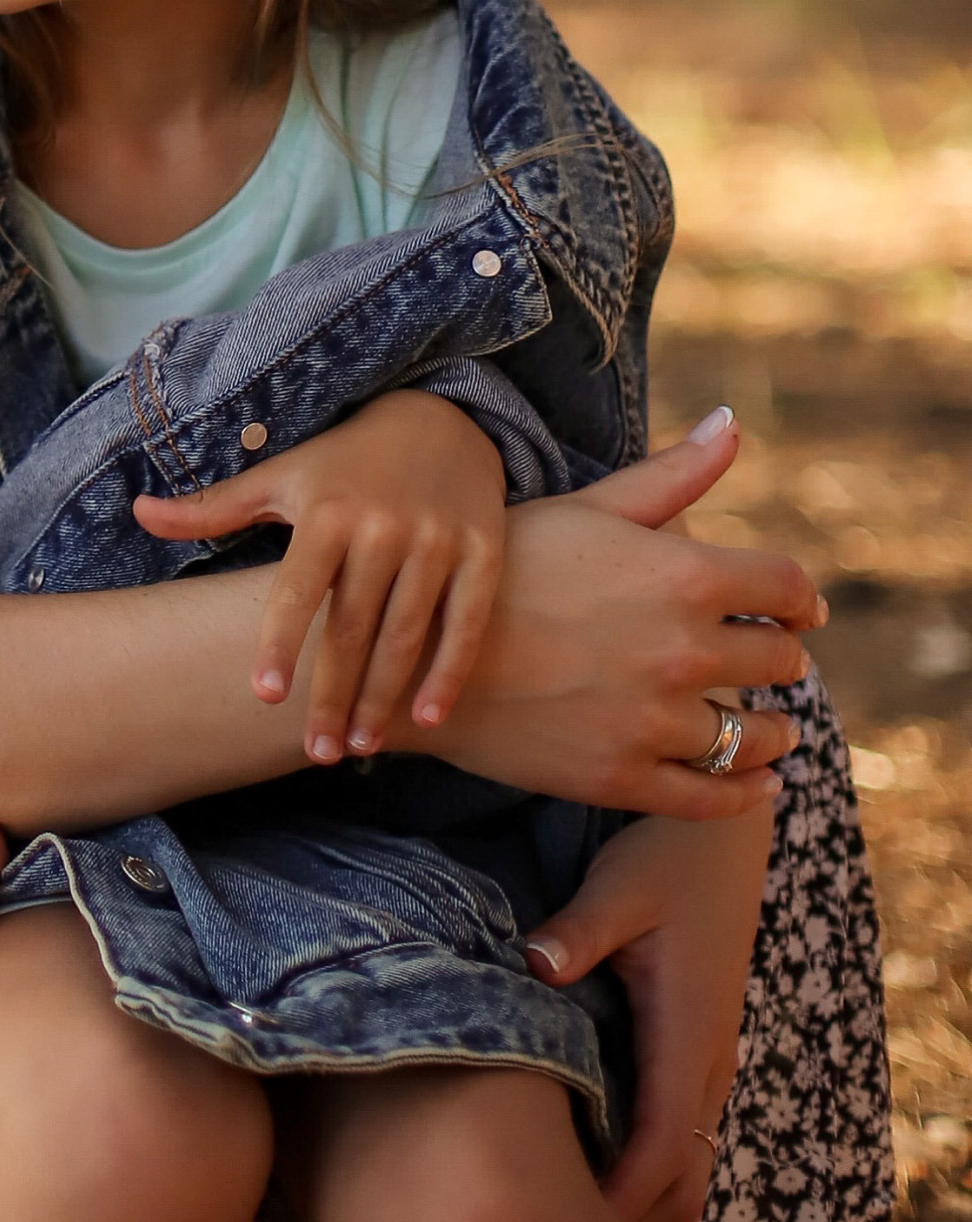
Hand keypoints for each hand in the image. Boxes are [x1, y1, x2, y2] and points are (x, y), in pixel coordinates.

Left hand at [134, 389, 506, 762]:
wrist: (439, 418)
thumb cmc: (344, 461)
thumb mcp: (281, 475)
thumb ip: (213, 507)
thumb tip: (139, 513)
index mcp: (326, 512)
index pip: (295, 590)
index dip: (278, 644)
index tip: (263, 697)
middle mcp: (382, 528)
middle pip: (352, 627)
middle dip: (332, 694)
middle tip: (315, 752)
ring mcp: (436, 541)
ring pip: (406, 635)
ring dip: (383, 697)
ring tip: (359, 746)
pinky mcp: (483, 552)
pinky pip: (467, 624)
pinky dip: (448, 674)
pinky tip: (426, 719)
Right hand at [445, 410, 822, 819]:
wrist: (421, 649)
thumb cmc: (506, 564)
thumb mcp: (589, 507)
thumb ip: (672, 475)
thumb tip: (732, 424)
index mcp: (684, 575)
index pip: (786, 588)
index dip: (800, 599)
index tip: (800, 610)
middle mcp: (683, 650)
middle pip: (780, 661)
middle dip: (782, 656)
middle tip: (771, 659)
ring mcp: (656, 721)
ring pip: (756, 736)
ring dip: (774, 731)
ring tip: (770, 729)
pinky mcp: (626, 778)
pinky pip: (716, 797)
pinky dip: (748, 790)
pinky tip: (757, 781)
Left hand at [524, 801, 774, 1221]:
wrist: (724, 831)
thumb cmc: (666, 856)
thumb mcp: (618, 887)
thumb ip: (579, 931)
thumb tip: (534, 965)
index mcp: (688, 1037)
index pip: (660, 1153)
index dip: (614, 1202)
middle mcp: (709, 1063)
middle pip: (681, 1184)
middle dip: (627, 1221)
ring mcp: (711, 1061)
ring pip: (689, 1164)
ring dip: (640, 1197)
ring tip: (561, 1203)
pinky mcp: (701, 1049)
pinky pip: (683, 1133)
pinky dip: (648, 1164)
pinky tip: (586, 1149)